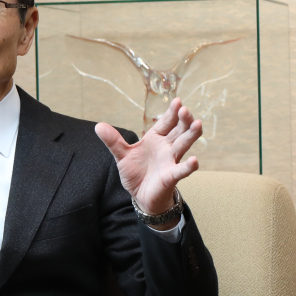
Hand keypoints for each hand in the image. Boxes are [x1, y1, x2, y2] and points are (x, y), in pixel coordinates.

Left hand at [95, 98, 200, 220]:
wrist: (140, 195)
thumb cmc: (136, 173)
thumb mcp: (122, 155)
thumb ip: (113, 141)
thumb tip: (98, 126)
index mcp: (155, 139)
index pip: (165, 122)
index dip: (171, 112)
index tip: (177, 100)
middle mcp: (166, 147)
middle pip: (178, 131)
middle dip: (183, 120)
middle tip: (185, 110)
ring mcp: (171, 161)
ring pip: (183, 145)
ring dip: (191, 135)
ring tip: (197, 124)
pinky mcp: (171, 176)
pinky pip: (181, 170)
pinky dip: (188, 166)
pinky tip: (194, 160)